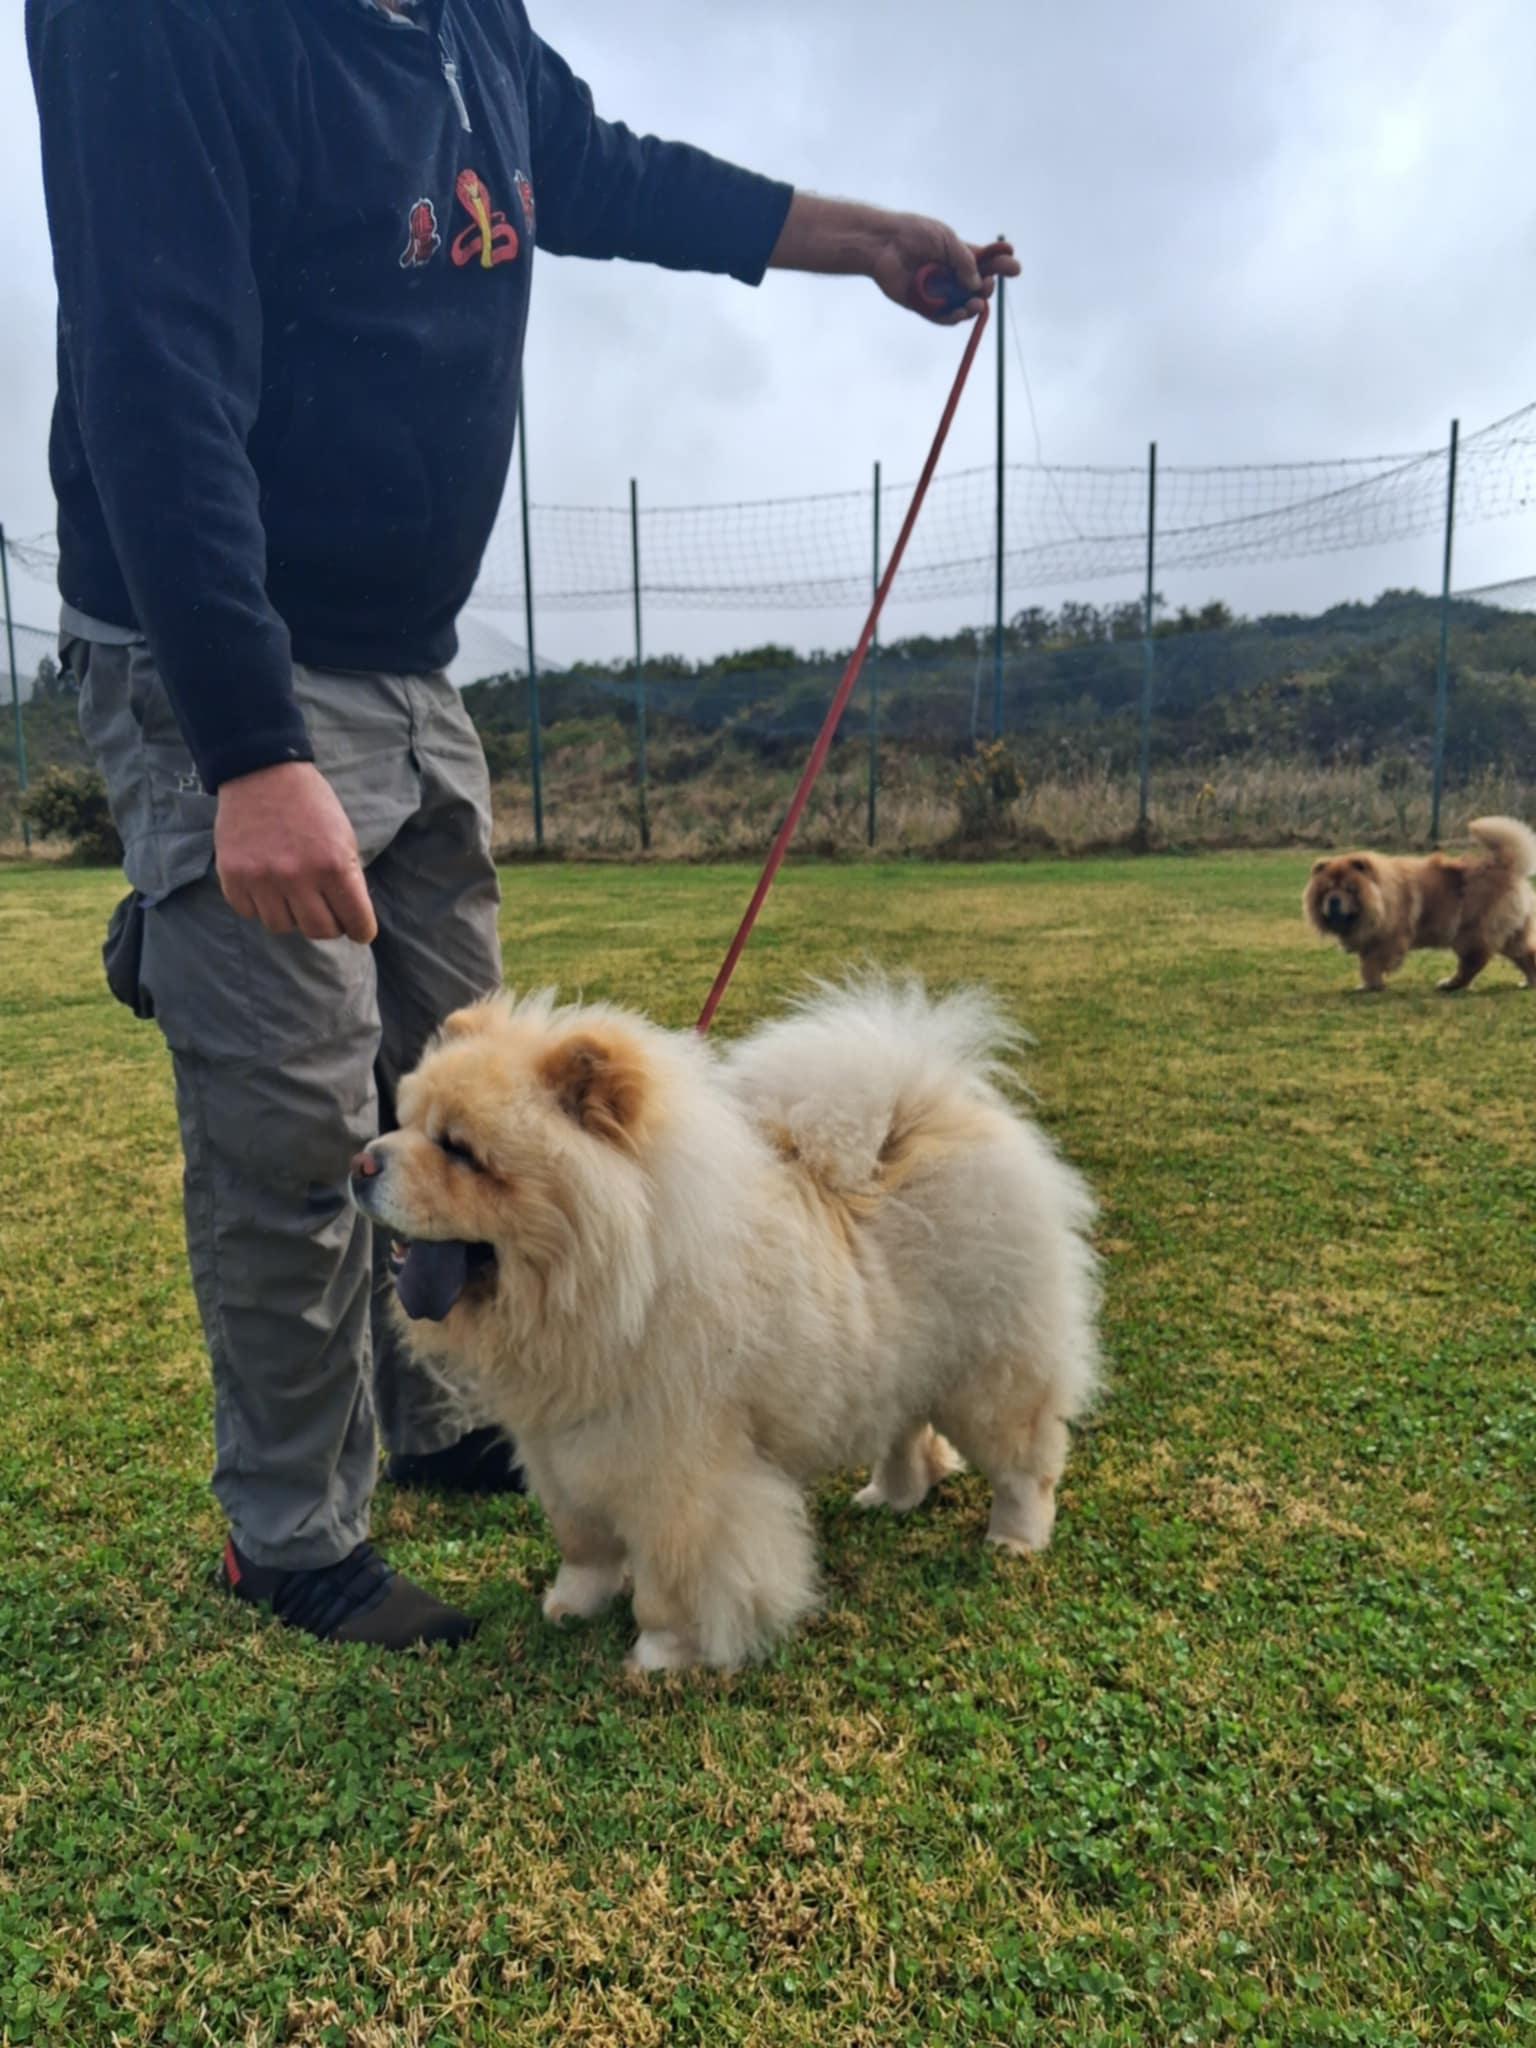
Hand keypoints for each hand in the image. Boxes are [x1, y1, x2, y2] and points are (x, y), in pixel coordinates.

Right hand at [214, 760, 377, 942]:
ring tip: (292, 892)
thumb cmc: (311, 804)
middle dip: (328, 924)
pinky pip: (249, 912)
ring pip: (282, 926)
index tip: (358, 929)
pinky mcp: (233, 877)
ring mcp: (262, 879)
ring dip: (291, 915)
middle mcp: (298, 878)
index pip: (356, 922)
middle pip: (319, 932)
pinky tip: (266, 884)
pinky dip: (260, 904)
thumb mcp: (344, 837)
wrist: (261, 772)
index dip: (360, 929)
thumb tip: (350, 916)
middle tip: (325, 909)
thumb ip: (348, 878)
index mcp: (334, 866)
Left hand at [767, 193, 1018, 324]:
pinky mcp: (925, 306)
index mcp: (961, 254)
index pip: (988, 263)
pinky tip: (960, 312)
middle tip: (986, 285)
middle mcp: (952, 274)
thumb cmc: (915, 235)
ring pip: (963, 306)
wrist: (884, 245)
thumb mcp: (947, 240)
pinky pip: (943, 318)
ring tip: (974, 304)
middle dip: (987, 288)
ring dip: (972, 307)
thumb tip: (977, 285)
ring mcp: (940, 291)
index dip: (1002, 266)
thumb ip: (965, 261)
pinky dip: (953, 317)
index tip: (1015, 268)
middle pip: (978, 287)